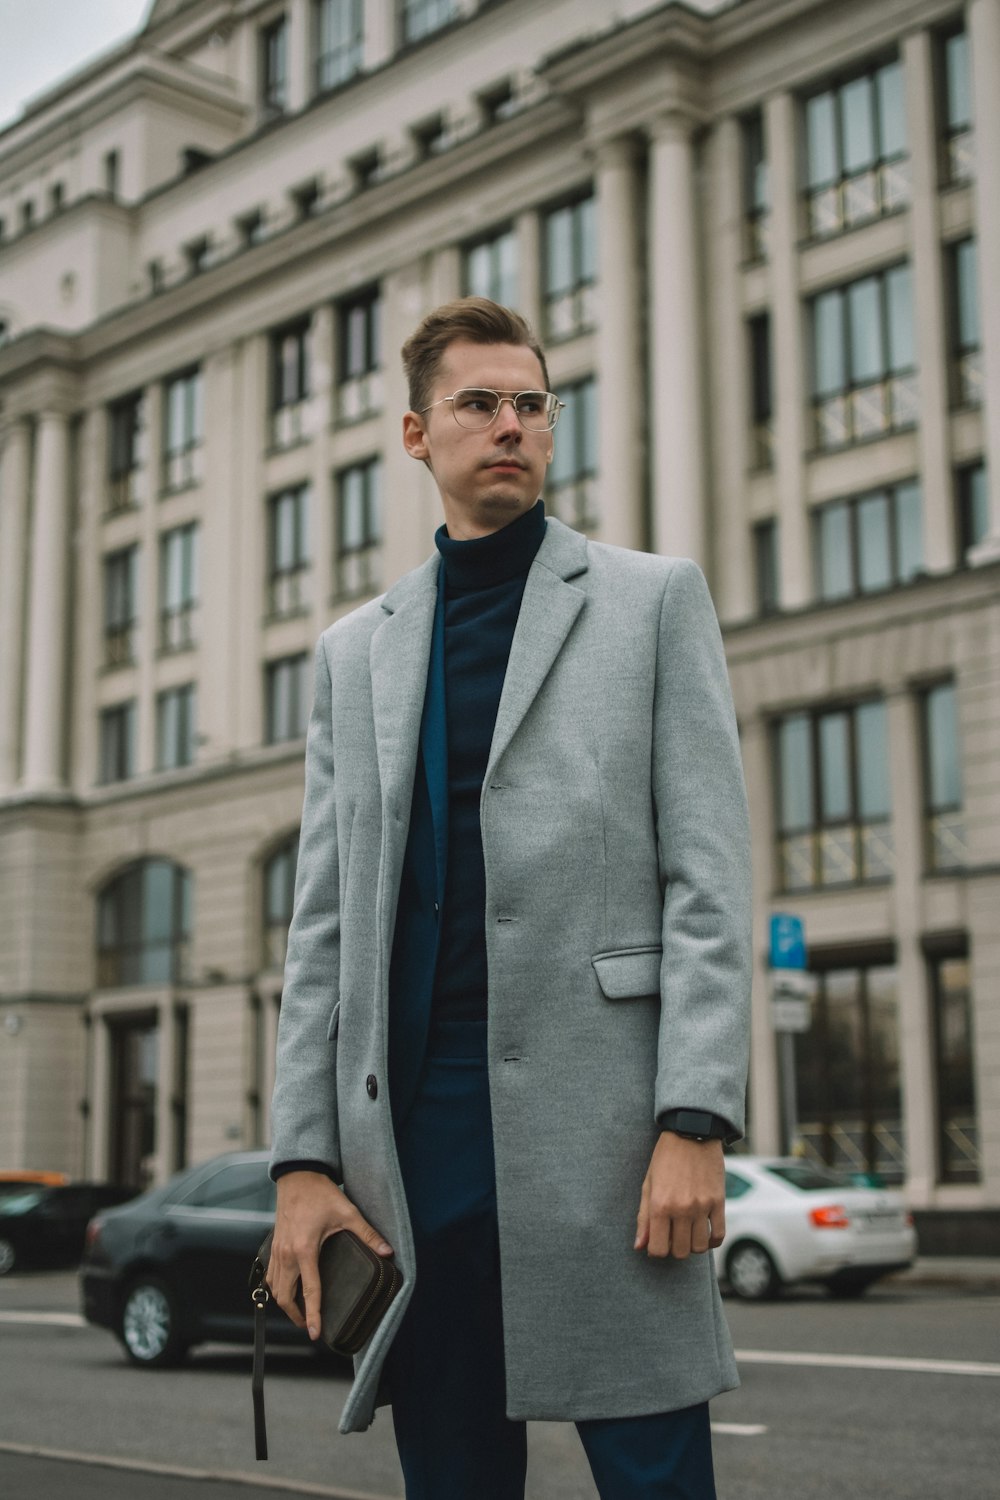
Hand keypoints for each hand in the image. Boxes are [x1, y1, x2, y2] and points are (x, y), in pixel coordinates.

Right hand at [267, 1171, 393, 1339]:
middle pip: (285, 1296)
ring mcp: (278, 1250)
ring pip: (275, 1288)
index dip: (313, 1315)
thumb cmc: (321, 1194)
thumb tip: (387, 1251)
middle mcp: (287, 1254)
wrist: (298, 1176)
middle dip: (296, 1315)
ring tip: (300, 1312)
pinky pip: (271, 1275)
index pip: (309, 1291)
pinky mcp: (274, 1245)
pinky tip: (288, 1290)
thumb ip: (367, 1234)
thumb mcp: (347, 1213)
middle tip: (310, 1325)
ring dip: (286, 1303)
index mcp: (305, 1249)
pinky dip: (278, 1288)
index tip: (314, 1334)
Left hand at [634, 1133, 725, 1258]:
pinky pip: (719, 1235)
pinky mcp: (719, 1202)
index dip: (656, 1250)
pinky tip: (704, 1234)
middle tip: (673, 1236)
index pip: (658, 1249)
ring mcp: (702, 1206)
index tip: (658, 1242)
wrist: (691, 1133)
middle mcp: (681, 1208)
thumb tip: (640, 1247)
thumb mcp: (648, 1184)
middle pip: (680, 1252)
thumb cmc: (665, 1158)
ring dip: (692, 1246)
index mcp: (660, 1205)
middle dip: (674, 1249)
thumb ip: (643, 1218)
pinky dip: (712, 1241)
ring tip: (688, 1233)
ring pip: (699, 1247)